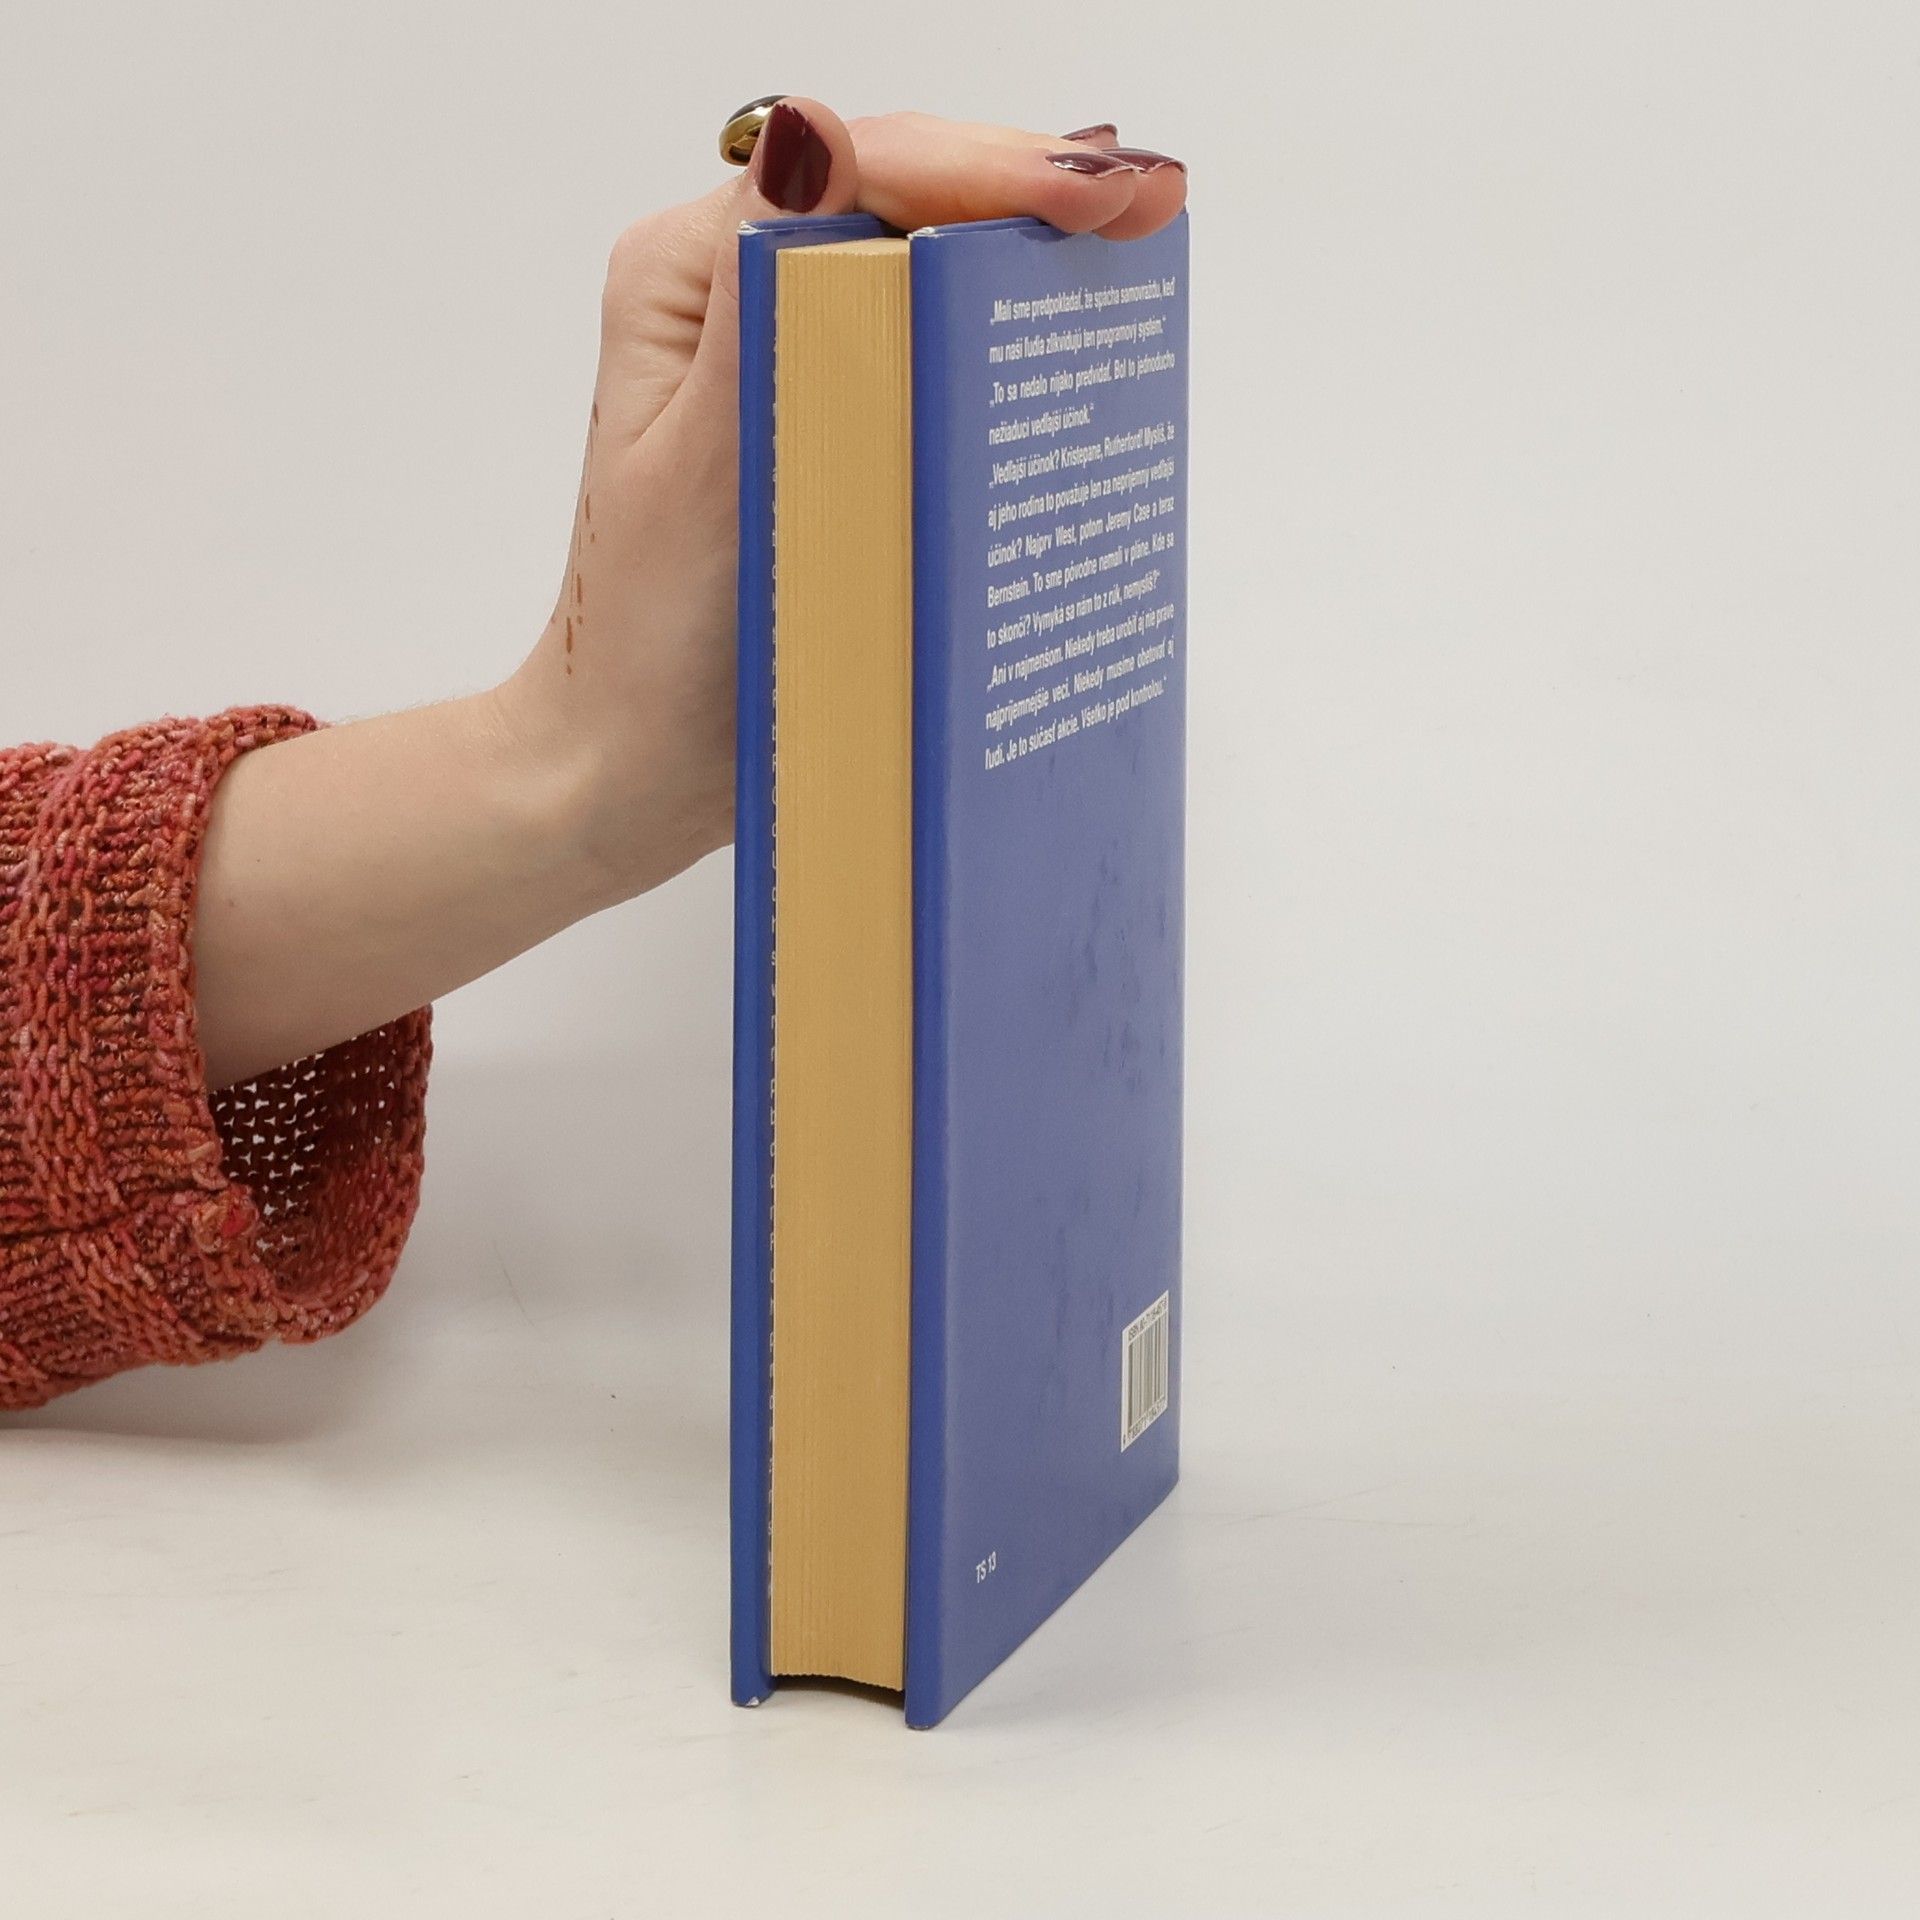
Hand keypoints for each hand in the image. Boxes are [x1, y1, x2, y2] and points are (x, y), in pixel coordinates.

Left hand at [493, 102, 1188, 906]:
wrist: (636, 755)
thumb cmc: (648, 637)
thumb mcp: (699, 469)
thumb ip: (758, 311)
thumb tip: (814, 141)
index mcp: (692, 279)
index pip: (852, 173)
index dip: (982, 167)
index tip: (1092, 193)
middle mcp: (737, 297)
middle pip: (896, 200)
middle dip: (1025, 191)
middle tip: (1150, 202)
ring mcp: (787, 360)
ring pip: (919, 268)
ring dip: (1024, 255)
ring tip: (1135, 248)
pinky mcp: (827, 424)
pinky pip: (920, 351)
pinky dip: (997, 338)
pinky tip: (1071, 340)